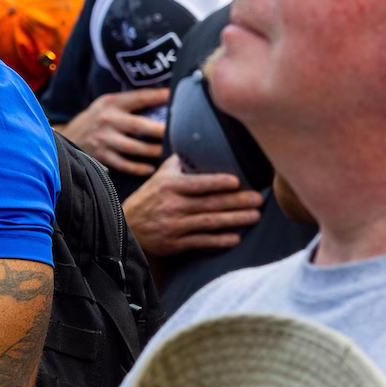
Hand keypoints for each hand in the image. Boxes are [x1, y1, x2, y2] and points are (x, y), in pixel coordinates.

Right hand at [59, 87, 169, 175]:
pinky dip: (138, 168)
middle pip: (140, 126)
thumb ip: (131, 102)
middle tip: (181, 134)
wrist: (67, 136)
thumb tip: (166, 98)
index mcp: (112, 102)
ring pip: (135, 147)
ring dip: (154, 151)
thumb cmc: (97, 118)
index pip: (140, 97)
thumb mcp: (109, 103)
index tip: (178, 97)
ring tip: (169, 152)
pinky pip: (124, 164)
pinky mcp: (101, 155)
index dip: (160, 97)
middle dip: (162, 130)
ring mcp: (104, 139)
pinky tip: (150, 168)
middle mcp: (108, 120)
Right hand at [124, 156, 263, 259]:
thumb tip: (201, 143)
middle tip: (258, 199)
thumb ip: (180, 163)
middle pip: (209, 204)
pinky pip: (201, 242)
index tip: (237, 181)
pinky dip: (219, 241)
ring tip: (255, 215)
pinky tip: (235, 238)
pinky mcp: (175, 243)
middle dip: (237, 201)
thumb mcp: (160, 176)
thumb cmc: (150, 197)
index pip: (197, 183)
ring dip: (235, 220)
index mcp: (168, 186)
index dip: (217, 183)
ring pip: (209, 223)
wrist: (127, 225)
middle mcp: (171, 206)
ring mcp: (173, 226)